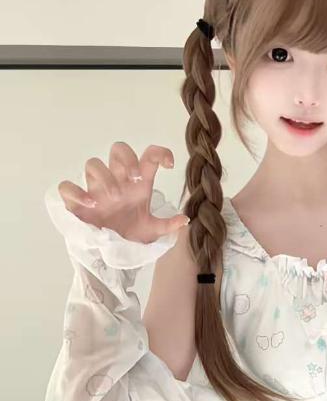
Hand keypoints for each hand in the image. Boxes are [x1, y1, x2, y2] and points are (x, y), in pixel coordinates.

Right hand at [57, 143, 189, 243]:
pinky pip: (67, 186)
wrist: (109, 251)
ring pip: (93, 164)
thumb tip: (184, 220)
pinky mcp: (76, 201)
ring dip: (105, 178)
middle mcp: (117, 180)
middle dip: (127, 158)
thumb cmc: (129, 233)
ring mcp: (96, 188)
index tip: (169, 165)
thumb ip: (167, 225)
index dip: (160, 153)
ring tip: (114, 198)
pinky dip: (76, 192)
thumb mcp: (151, 231)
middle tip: (134, 179)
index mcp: (137, 183)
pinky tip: (90, 205)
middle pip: (118, 149)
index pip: (148, 156)